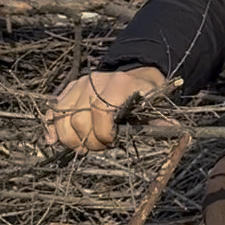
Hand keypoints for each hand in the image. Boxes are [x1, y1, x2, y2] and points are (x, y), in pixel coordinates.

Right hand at [43, 65, 165, 153]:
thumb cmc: (145, 96)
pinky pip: (54, 109)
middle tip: (98, 149)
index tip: (111, 143)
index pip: (100, 112)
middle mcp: (95, 82)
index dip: (103, 133)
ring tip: (81, 147)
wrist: (135, 76)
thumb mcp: (155, 107)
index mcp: (118, 85)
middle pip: (78, 118)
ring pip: (62, 115)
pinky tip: (52, 141)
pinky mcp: (70, 90)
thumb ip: (159, 120)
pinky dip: (51, 126)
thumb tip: (174, 130)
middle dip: (87, 140)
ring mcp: (80, 85)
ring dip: (68, 138)